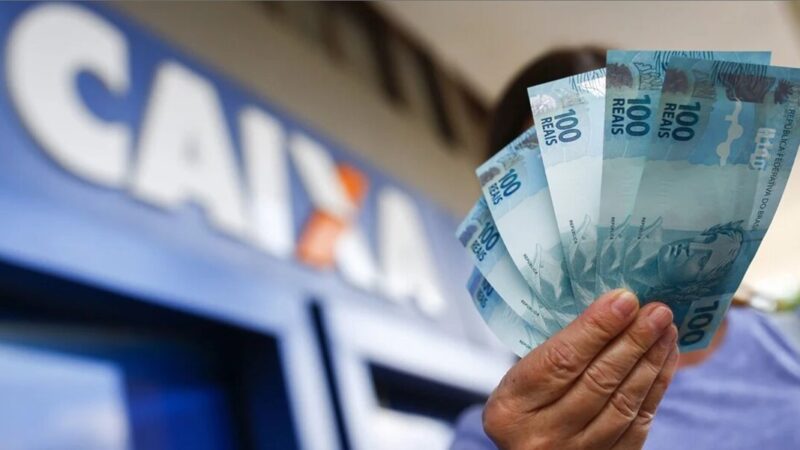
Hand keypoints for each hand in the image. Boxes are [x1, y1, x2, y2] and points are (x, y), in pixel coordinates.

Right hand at [483, 289, 678, 449]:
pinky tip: (664, 360)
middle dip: (632, 340)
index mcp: (511, 409)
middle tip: (657, 310)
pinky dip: (656, 388)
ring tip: (665, 329)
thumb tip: (610, 307)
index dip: (595, 329)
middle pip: (597, 381)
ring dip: (650, 361)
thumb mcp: (519, 381)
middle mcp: (542, 436)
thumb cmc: (524, 409)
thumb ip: (555, 354)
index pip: (560, 361)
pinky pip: (639, 424)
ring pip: (623, 403)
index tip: (624, 300)